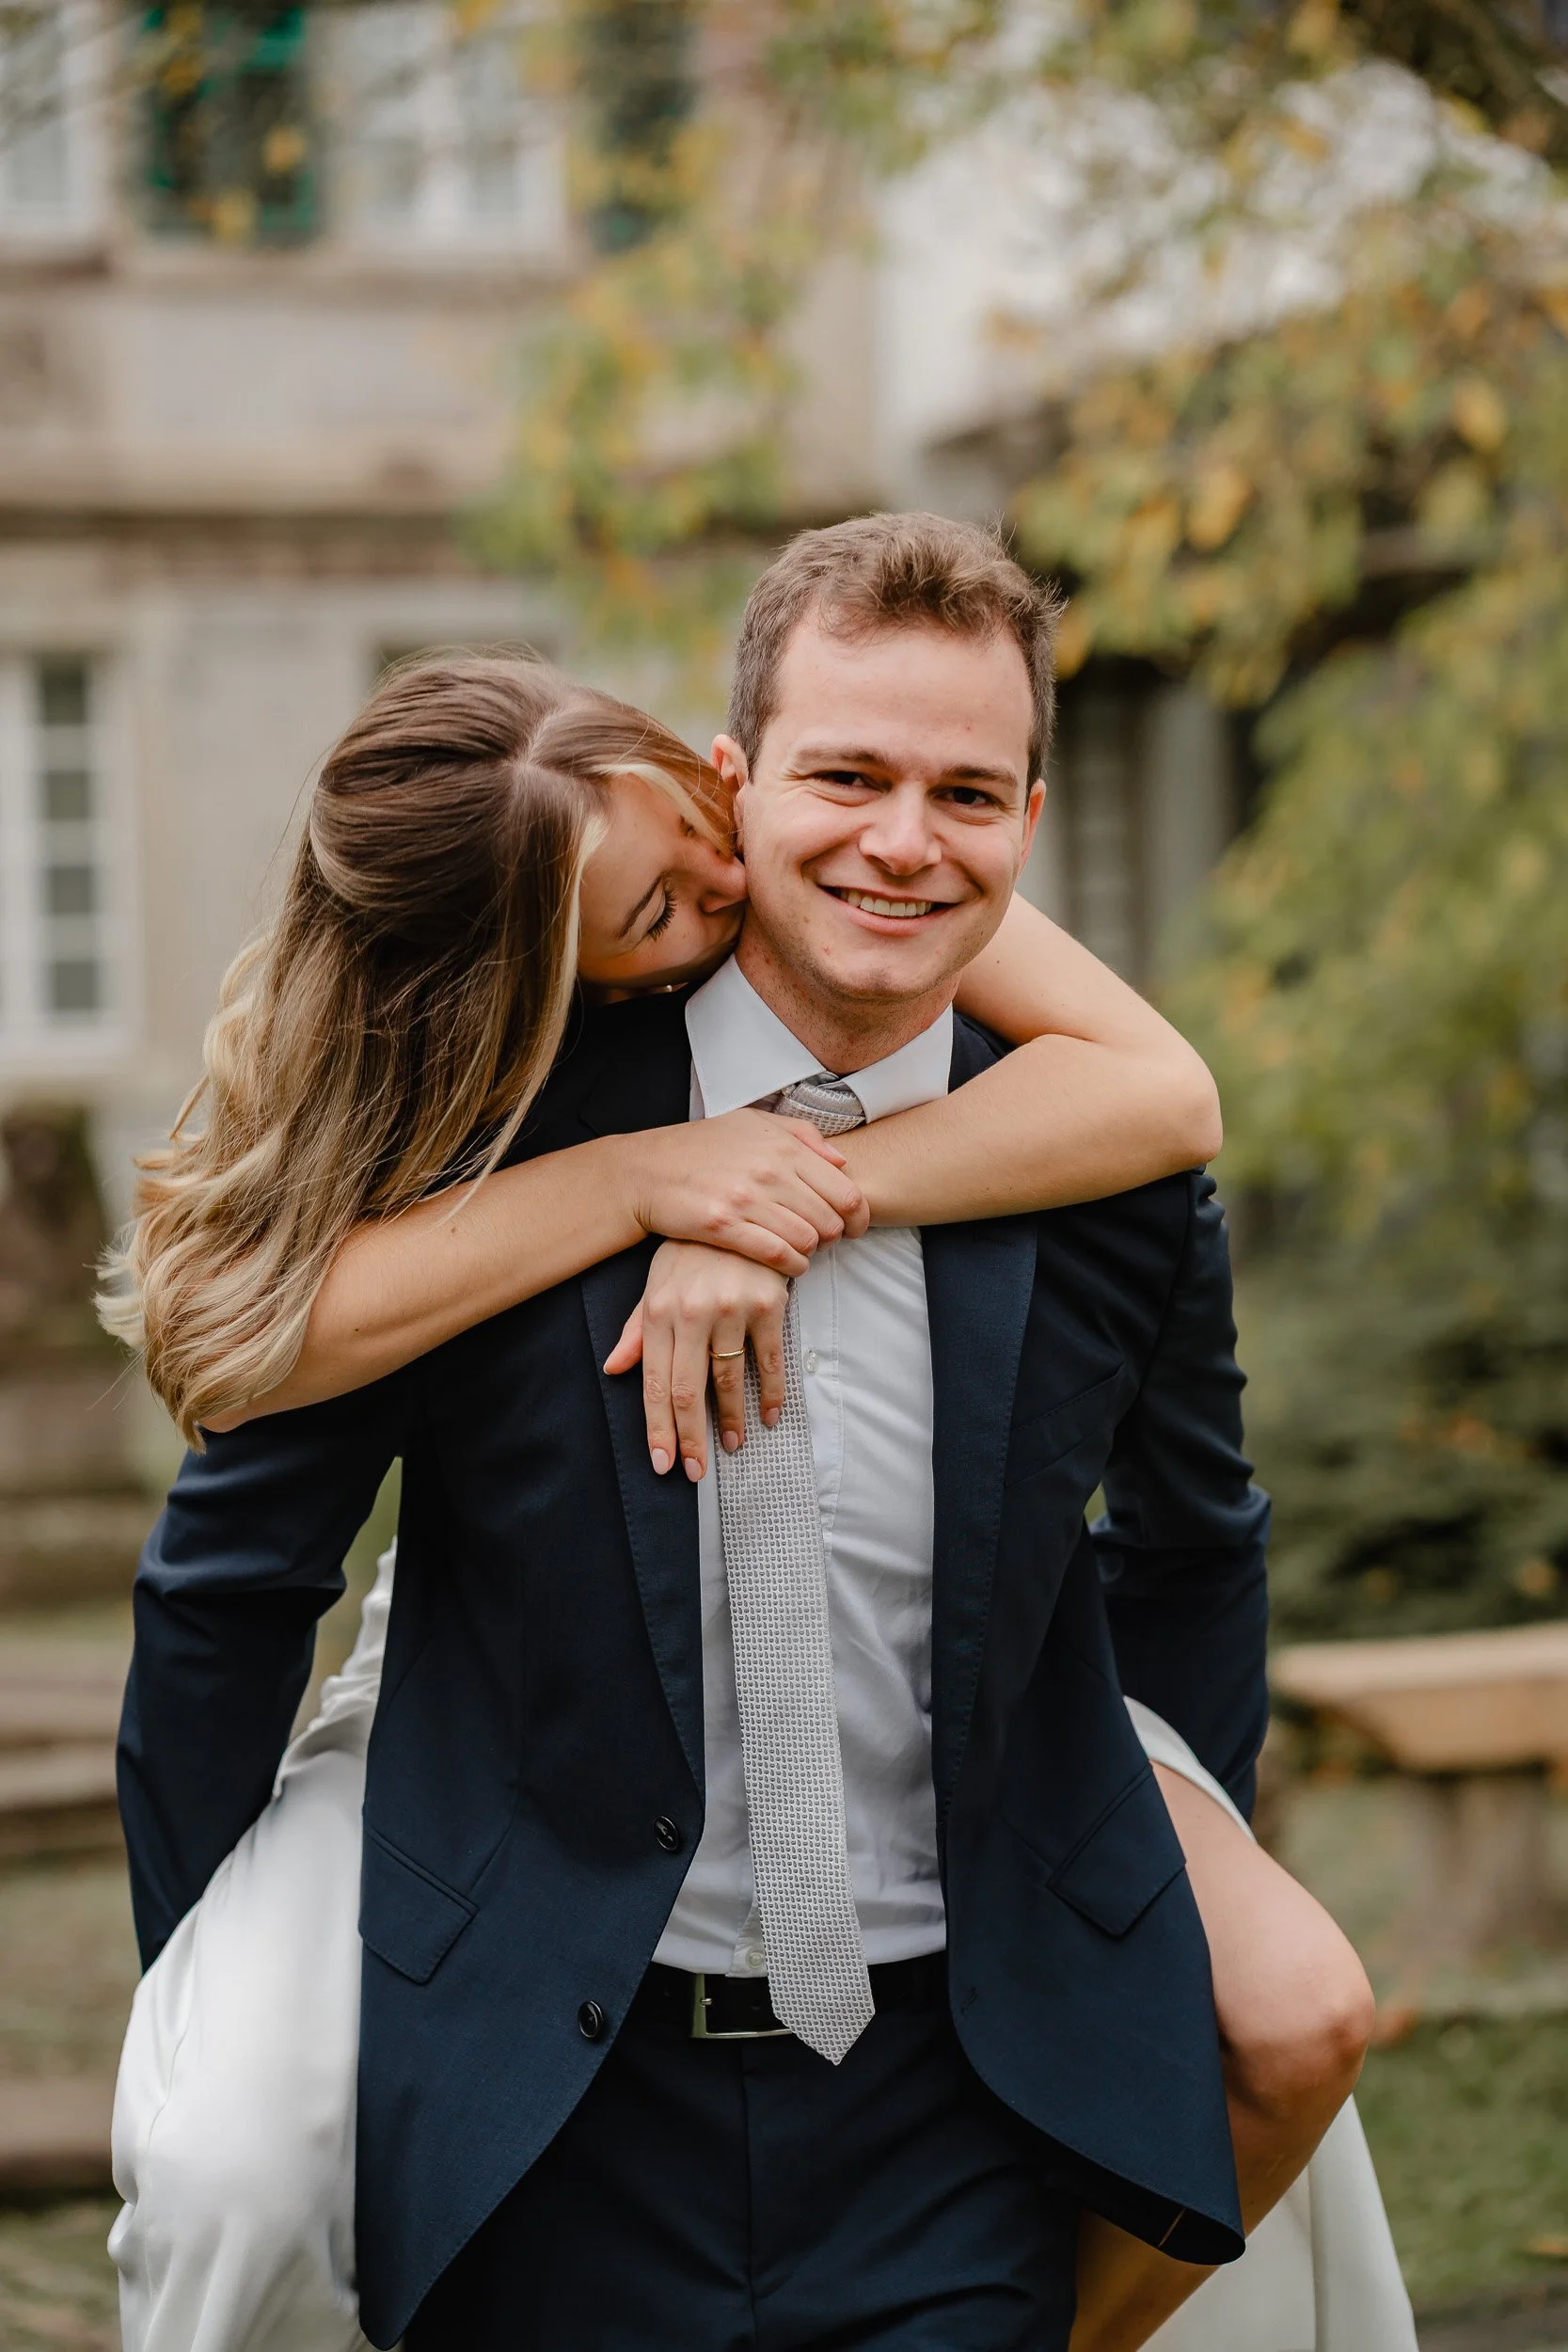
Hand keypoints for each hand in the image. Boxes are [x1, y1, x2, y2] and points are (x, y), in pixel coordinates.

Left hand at [603, 1241, 788, 1481]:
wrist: (742, 1203)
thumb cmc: (692, 1249)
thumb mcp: (657, 1281)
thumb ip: (637, 1329)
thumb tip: (614, 1368)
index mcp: (659, 1310)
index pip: (655, 1382)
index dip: (658, 1428)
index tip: (664, 1463)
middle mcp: (692, 1313)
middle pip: (689, 1390)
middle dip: (691, 1438)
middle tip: (695, 1472)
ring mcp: (732, 1309)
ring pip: (729, 1380)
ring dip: (730, 1419)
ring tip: (731, 1446)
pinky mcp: (768, 1304)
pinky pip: (769, 1360)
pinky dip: (770, 1393)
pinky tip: (769, 1416)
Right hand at [626, 1111, 866, 1276]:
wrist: (646, 1169)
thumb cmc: (701, 1146)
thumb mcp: (752, 1123)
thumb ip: (802, 1136)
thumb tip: (842, 1160)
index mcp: (782, 1145)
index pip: (844, 1190)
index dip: (858, 1216)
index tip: (855, 1227)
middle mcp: (769, 1170)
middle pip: (830, 1219)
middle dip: (835, 1236)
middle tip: (826, 1241)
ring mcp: (746, 1198)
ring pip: (806, 1239)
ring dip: (812, 1252)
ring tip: (804, 1251)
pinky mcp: (724, 1226)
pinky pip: (776, 1254)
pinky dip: (792, 1266)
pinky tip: (791, 1266)